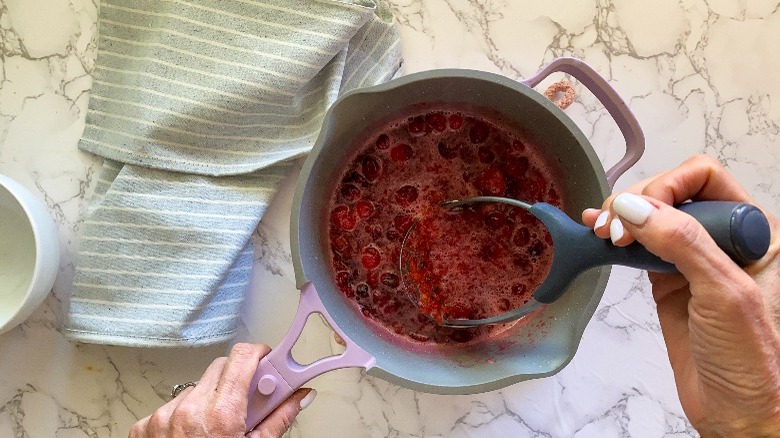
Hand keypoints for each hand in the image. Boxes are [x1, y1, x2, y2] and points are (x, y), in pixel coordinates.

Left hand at [129, 343, 315, 437]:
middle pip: (221, 368)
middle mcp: (189, 410)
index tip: (268, 361)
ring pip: (196, 387)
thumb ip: (279, 419)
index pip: (243, 358)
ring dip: (210, 399)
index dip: (259, 355)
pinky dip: (184, 416)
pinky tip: (192, 435)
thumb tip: (298, 398)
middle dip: (238, 378)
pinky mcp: (145, 426)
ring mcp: (163, 417)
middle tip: (249, 401)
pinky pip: (171, 406)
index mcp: (221, 415)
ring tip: (215, 429)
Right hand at [582, 155, 779, 436]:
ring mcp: (692, 259)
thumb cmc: (753, 361)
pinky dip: (616, 238)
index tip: (642, 213)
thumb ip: (682, 243)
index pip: (704, 178)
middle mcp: (722, 238)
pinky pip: (637, 246)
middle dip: (636, 202)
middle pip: (671, 191)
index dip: (667, 186)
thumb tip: (633, 206)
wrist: (738, 412)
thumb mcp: (724, 294)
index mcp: (752, 231)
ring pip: (651, 216)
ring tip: (600, 231)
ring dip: (620, 217)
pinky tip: (598, 234)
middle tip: (613, 229)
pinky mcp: (667, 280)